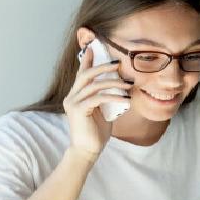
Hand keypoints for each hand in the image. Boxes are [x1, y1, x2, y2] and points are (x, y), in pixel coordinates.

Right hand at [62, 45, 131, 162]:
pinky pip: (98, 97)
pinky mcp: (78, 110)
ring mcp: (73, 103)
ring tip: (127, 84)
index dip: (86, 60)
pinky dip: (112, 96)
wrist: (87, 151)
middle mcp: (71, 97)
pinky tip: (124, 99)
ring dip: (113, 83)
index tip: (93, 47)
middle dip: (103, 67)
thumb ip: (105, 98)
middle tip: (118, 64)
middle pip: (86, 75)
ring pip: (94, 85)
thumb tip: (118, 87)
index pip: (81, 74)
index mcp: (75, 96)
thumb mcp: (102, 111)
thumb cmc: (96, 133)